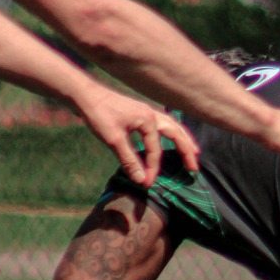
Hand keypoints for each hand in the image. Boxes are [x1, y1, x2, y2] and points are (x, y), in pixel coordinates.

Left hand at [75, 87, 200, 185]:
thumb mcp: (113, 140)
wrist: (85, 95)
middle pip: (177, 134)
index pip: (155, 150)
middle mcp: (152, 114)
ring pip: (173, 127)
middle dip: (187, 151)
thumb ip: (129, 160)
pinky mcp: (140, 113)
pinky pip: (164, 124)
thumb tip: (141, 180)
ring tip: (194, 152)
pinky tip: (170, 138)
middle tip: (194, 169)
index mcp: (148, 120)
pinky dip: (172, 133)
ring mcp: (147, 112)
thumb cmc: (99, 115)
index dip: (152, 169)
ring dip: (183, 140)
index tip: (146, 184)